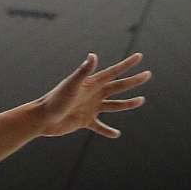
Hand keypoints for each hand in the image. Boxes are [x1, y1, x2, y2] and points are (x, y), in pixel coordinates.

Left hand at [35, 53, 151, 138]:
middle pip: (118, 86)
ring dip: (127, 104)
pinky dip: (107, 131)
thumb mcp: (71, 85)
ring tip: (141, 101)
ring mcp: (90, 108)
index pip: (113, 72)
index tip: (139, 56)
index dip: (127, 64)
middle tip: (148, 74)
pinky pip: (100, 127)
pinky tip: (116, 134)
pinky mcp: (85, 121)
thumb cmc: (54, 100)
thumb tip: (93, 55)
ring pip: (113, 105)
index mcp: (91, 84)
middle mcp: (93, 94)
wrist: (42, 118)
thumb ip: (83, 71)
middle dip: (133, 81)